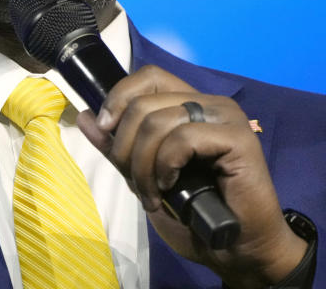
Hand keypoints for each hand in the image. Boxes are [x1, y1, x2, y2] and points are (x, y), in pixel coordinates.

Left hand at [76, 65, 306, 288]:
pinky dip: (166, 165)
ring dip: (143, 164)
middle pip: (145, 101)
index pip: (148, 76)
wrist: (235, 249)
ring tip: (152, 195)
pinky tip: (170, 186)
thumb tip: (87, 116)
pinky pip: (182, 138)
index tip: (105, 129)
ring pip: (158, 120)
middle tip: (135, 182)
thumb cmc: (194, 215)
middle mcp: (209, 103)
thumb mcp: (143, 177)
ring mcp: (226, 117)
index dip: (119, 96)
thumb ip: (117, 147)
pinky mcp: (238, 138)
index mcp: (190, 104)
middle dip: (125, 146)